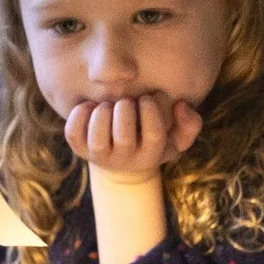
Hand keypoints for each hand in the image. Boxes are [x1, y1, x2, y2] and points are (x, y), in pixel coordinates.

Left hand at [63, 93, 200, 184]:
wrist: (120, 164)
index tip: (147, 99)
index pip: (154, 133)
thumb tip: (180, 107)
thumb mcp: (175, 137)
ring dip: (102, 111)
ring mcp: (99, 157)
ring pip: (97, 136)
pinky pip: (73, 132)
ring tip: (108, 105)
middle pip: (124, 135)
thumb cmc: (151, 141)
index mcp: (151, 155)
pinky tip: (91, 107)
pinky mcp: (79, 149)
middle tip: (126, 101)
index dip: (151, 110)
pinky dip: (79, 113)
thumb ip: (190, 124)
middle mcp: (125, 160)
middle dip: (125, 108)